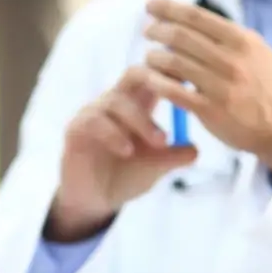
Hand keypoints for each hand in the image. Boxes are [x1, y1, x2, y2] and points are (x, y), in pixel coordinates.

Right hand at [48, 67, 197, 240]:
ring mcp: (93, 113)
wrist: (95, 201)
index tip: (195, 81)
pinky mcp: (76, 129)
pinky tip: (128, 151)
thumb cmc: (126, 175)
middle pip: (134, 73)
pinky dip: (114, 135)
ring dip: (142, 121)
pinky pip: (94, 122)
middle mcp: (115, 102)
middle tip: (179, 96)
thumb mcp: (156, 167)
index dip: (173, 72)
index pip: (155, 75)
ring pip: (117, 101)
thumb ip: (174, 156)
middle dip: (156, 79)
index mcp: (138, 104)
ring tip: (160, 143)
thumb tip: (196, 149)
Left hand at [141, 0, 271, 173]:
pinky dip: (157, 82)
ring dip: (154, 57)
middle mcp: (232, 59)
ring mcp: (221, 85)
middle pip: (181, 36)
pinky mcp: (211, 110)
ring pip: (173, 62)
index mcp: (243, 40)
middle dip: (157, 30)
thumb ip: (229, 38)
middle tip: (147, 32)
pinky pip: (174, 92)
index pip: (197, 16)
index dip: (169, 8)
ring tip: (149, 58)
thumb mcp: (258, 53)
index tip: (151, 5)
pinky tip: (150, 79)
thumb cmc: (269, 88)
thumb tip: (193, 21)